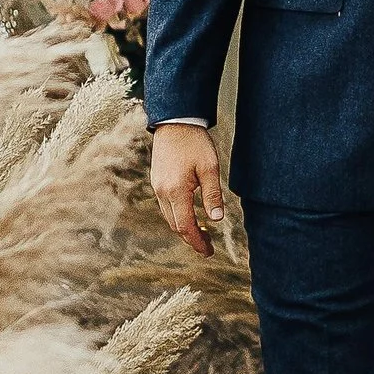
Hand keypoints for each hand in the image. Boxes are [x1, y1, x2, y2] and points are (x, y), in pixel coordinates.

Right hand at [150, 120, 225, 257]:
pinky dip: (178, 216)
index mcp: (176, 190)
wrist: (175, 122)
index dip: (197, 242)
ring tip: (202, 234)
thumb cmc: (194, 142)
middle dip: (191, 239)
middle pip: (175, 225)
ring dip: (184, 228)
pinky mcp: (157, 181)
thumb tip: (216, 219)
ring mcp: (157, 187)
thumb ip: (212, 194)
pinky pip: (166, 206)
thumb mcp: (209, 167)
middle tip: (208, 247)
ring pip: (169, 217)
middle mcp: (162, 192)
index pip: (185, 226)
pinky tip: (191, 215)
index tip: (208, 252)